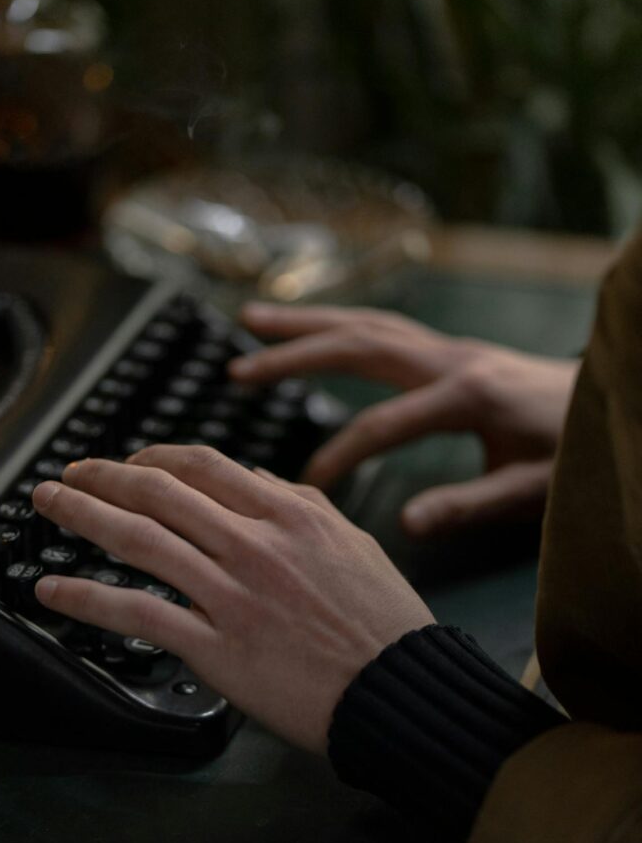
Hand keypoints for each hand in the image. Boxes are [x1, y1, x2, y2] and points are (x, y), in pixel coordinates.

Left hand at [32, 447, 433, 754]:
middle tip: (69, 474)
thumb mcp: (353, 543)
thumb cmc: (384, 624)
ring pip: (139, 541)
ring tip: (48, 505)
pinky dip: (87, 598)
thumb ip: (304, 504)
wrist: (401, 691)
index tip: (128, 462)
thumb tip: (258, 480)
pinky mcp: (217, 647)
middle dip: (102, 476)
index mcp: (291, 514)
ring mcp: (233, 595)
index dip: (152, 456)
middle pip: (159, 492)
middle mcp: (256, 545)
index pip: (203, 466)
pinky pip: (138, 613)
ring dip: (82, 516)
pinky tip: (54, 590)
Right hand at [233, 304, 579, 535]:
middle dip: (294, 354)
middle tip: (238, 367)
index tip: (307, 489)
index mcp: (467, 395)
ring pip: (365, 324)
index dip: (340, 456)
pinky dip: (339, 325)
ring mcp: (449, 347)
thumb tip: (407, 522)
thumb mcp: (528, 487)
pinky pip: (382, 328)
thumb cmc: (571, 448)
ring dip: (307, 323)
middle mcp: (451, 359)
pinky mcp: (449, 349)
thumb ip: (468, 505)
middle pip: (358, 346)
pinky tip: (313, 329)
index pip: (383, 424)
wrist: (607, 404)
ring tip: (252, 319)